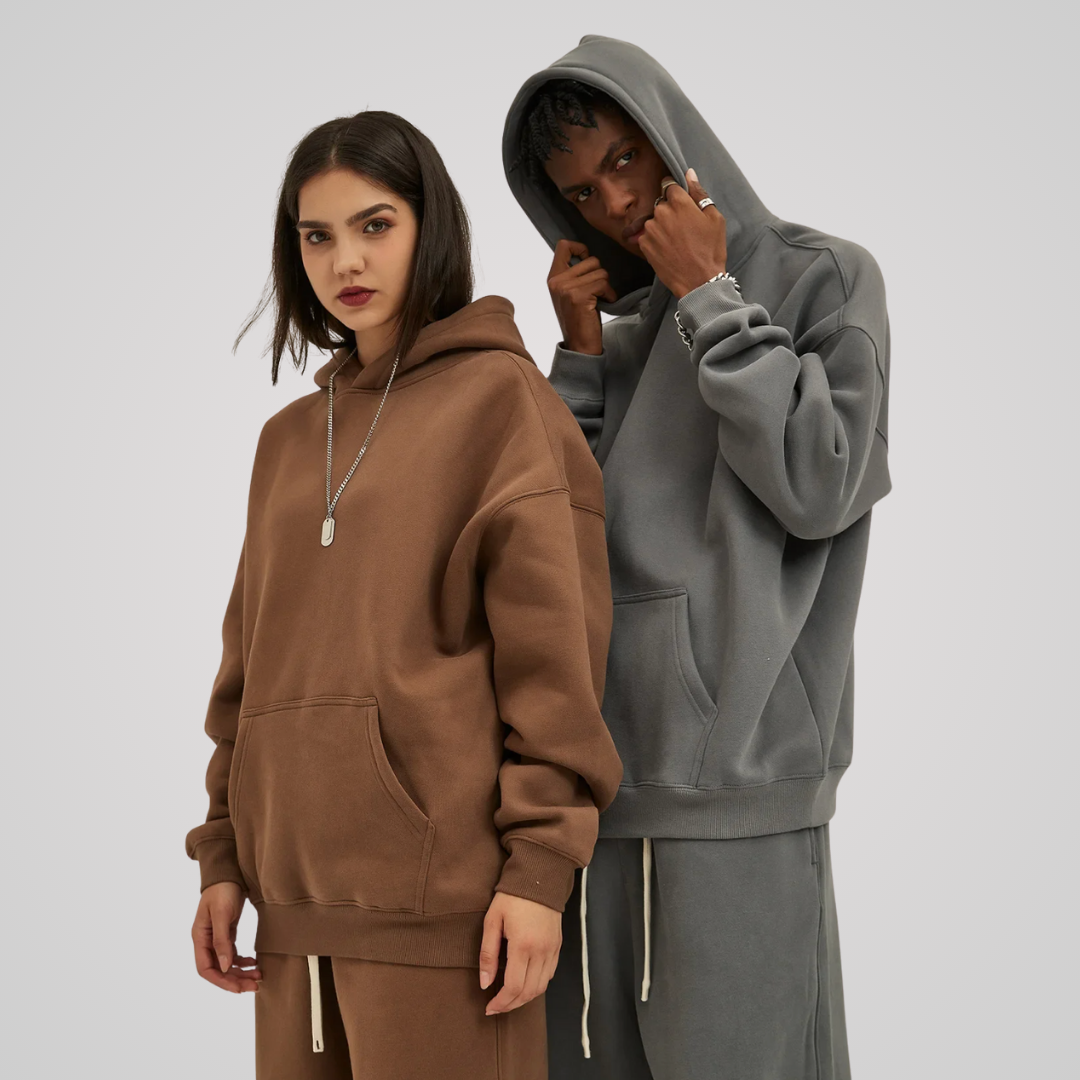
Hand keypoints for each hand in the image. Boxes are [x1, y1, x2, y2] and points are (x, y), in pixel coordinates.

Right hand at [191, 881, 261, 993]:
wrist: (229, 872)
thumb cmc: (223, 890)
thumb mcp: (222, 914)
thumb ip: (221, 940)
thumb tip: (224, 967)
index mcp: (199, 937)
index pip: (205, 969)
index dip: (221, 981)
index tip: (239, 988)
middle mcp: (205, 941)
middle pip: (218, 969)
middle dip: (235, 980)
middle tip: (255, 986)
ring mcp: (216, 937)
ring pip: (226, 963)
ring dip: (241, 972)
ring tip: (258, 977)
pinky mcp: (227, 932)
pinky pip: (232, 954)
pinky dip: (242, 961)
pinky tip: (253, 963)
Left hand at [479, 891, 562, 1014]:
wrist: (539, 877)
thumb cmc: (512, 896)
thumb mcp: (493, 920)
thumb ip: (488, 954)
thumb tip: (485, 983)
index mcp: (523, 945)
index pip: (514, 987)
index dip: (501, 1002)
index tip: (489, 1007)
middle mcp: (541, 951)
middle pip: (529, 992)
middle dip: (511, 1005)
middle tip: (496, 1007)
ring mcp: (552, 949)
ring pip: (541, 987)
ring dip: (525, 998)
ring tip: (509, 999)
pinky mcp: (558, 946)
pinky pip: (550, 975)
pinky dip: (537, 986)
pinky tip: (525, 983)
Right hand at [547, 239, 616, 355]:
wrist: (579, 346)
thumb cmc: (579, 320)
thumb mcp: (570, 293)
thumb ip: (573, 275)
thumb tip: (586, 256)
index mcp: (553, 278)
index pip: (563, 245)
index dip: (580, 248)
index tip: (587, 261)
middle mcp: (556, 281)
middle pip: (590, 259)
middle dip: (599, 274)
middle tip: (596, 292)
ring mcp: (566, 288)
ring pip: (600, 271)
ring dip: (605, 286)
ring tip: (599, 300)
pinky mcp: (578, 296)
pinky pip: (603, 283)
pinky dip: (609, 294)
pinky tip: (604, 304)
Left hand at [638, 168, 727, 298]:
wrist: (698, 281)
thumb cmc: (710, 250)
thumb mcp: (715, 218)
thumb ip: (699, 193)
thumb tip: (689, 174)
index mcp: (680, 202)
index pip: (669, 186)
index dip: (675, 194)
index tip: (681, 204)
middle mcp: (661, 212)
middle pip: (661, 204)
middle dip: (670, 211)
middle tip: (683, 229)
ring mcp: (650, 229)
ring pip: (654, 220)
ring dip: (661, 226)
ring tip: (676, 242)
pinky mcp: (644, 245)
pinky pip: (647, 236)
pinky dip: (655, 240)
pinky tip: (668, 250)